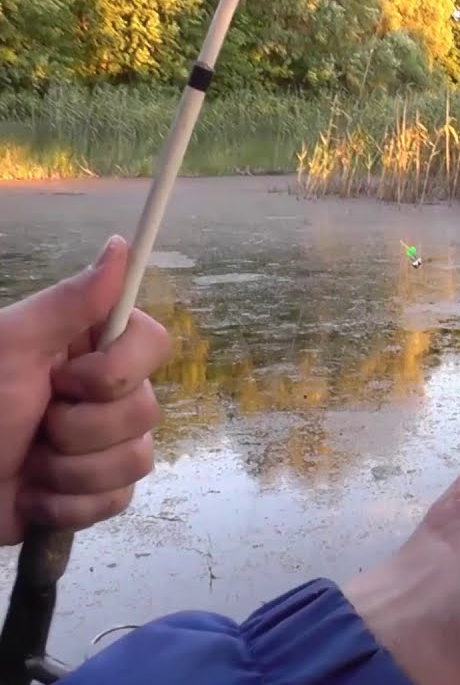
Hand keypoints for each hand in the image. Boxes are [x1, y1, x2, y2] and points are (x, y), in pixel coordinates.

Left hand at [0, 235, 170, 544]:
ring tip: (29, 464)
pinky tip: (34, 496)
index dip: (119, 371)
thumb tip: (120, 245)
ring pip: (136, 460)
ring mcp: (104, 444)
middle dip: (82, 430)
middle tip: (36, 424)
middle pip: (148, 410)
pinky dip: (68, 505)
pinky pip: (117, 501)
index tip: (68, 378)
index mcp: (88, 349)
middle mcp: (104, 393)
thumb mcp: (11, 348)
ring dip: (71, 471)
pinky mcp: (95, 490)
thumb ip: (71, 302)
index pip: (154, 344)